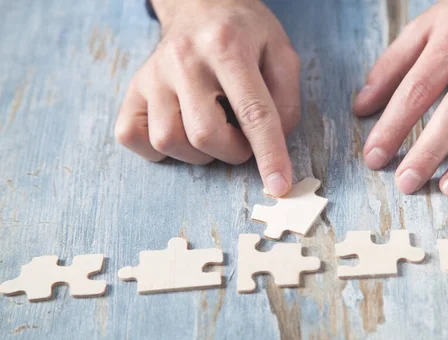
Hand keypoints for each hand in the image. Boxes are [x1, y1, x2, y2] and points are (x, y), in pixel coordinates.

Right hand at [115, 0, 300, 195]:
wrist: (199, 3)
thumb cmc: (244, 32)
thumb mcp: (281, 51)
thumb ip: (286, 98)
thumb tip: (275, 142)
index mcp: (228, 47)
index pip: (253, 112)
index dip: (269, 154)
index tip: (279, 186)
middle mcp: (184, 60)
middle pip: (205, 135)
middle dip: (232, 152)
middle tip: (241, 138)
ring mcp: (153, 75)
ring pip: (168, 141)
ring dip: (199, 153)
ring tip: (212, 130)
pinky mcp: (134, 88)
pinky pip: (133, 137)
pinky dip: (158, 149)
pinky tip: (180, 131)